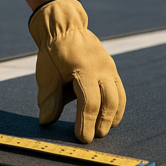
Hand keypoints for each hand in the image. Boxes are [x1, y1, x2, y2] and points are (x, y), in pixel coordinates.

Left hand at [28, 0, 125, 143]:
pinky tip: (111, 118)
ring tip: (103, 130)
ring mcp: (109, 68)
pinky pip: (119, 90)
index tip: (81, 138)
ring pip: (118, 97)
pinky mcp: (112, 68)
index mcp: (84, 70)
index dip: (85, 123)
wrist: (65, 27)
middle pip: (108, 102)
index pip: (89, 103)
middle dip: (102, 122)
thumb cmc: (54, 52)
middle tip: (94, 137)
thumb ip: (49, 99)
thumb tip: (46, 121)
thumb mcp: (47, 74)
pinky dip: (117, 106)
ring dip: (112, 117)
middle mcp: (101, 69)